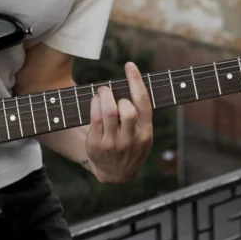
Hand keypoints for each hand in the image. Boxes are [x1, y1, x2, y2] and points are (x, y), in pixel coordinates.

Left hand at [85, 62, 152, 184]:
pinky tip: (95, 101)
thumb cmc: (131, 146)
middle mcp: (131, 139)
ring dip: (104, 96)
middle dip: (117, 94)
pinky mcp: (97, 145)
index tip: (129, 65)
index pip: (144, 103)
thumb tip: (131, 82)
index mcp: (146, 133)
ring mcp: (114, 143)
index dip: (136, 81)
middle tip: (110, 89)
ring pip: (109, 112)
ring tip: (102, 92)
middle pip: (127, 109)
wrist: (117, 174)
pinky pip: (94, 119)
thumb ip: (141, 115)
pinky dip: (94, 104)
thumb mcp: (143, 135)